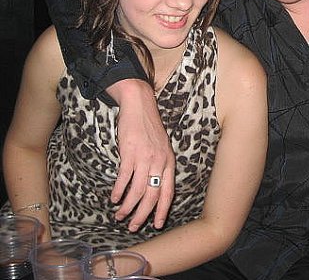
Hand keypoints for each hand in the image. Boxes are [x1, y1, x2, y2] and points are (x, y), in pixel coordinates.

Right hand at [107, 79, 174, 230]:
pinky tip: (113, 198)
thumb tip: (153, 188)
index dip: (162, 210)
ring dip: (127, 206)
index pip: (168, 192)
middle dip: (142, 214)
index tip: (157, 224)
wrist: (140, 106)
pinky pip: (124, 178)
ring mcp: (145, 157)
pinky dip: (118, 190)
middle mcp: (160, 162)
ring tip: (120, 215)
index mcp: (169, 162)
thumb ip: (160, 167)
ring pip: (137, 190)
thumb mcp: (162, 148)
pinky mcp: (130, 152)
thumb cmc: (149, 128)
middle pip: (152, 195)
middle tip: (133, 226)